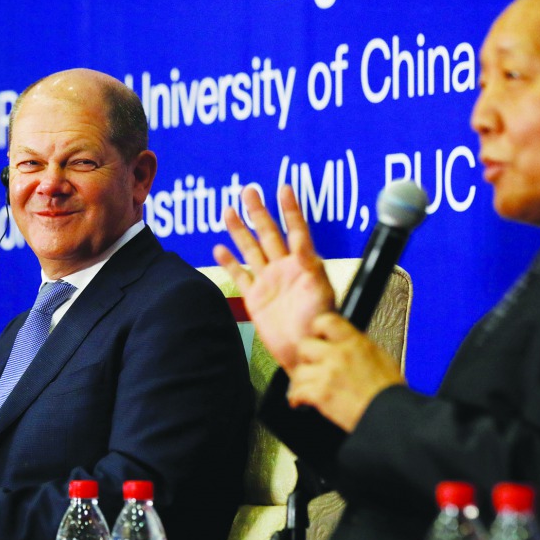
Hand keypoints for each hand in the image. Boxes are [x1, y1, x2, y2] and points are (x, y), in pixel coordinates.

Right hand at [213, 185, 335, 371]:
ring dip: (240, 231)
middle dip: (258, 212)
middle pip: (268, 234)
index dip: (290, 210)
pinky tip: (219, 249)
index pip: (296, 230)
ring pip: (251, 250)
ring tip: (229, 211)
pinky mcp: (255, 299)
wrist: (304, 351)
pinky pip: (240, 276)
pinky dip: (229, 263)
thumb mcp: (321, 293)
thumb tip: (304, 248)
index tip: (283, 188)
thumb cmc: (319, 324)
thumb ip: (311, 269)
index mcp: (303, 264)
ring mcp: (268, 282)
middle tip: (248, 191)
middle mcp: (284, 269)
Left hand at [286, 312, 404, 431]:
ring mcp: (328, 374)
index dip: (317, 330)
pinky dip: (297, 399)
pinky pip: (297, 392)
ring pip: (298, 371)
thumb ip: (358, 347)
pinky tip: (301, 402)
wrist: (391, 414)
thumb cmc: (389, 392)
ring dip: (300, 381)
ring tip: (305, 387)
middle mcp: (339, 354)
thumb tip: (347, 345)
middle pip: (304, 345)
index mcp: (355, 342)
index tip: (317, 338)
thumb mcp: (380, 357)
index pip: (325, 321)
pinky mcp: (321, 394)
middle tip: (310, 366)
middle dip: (305, 358)